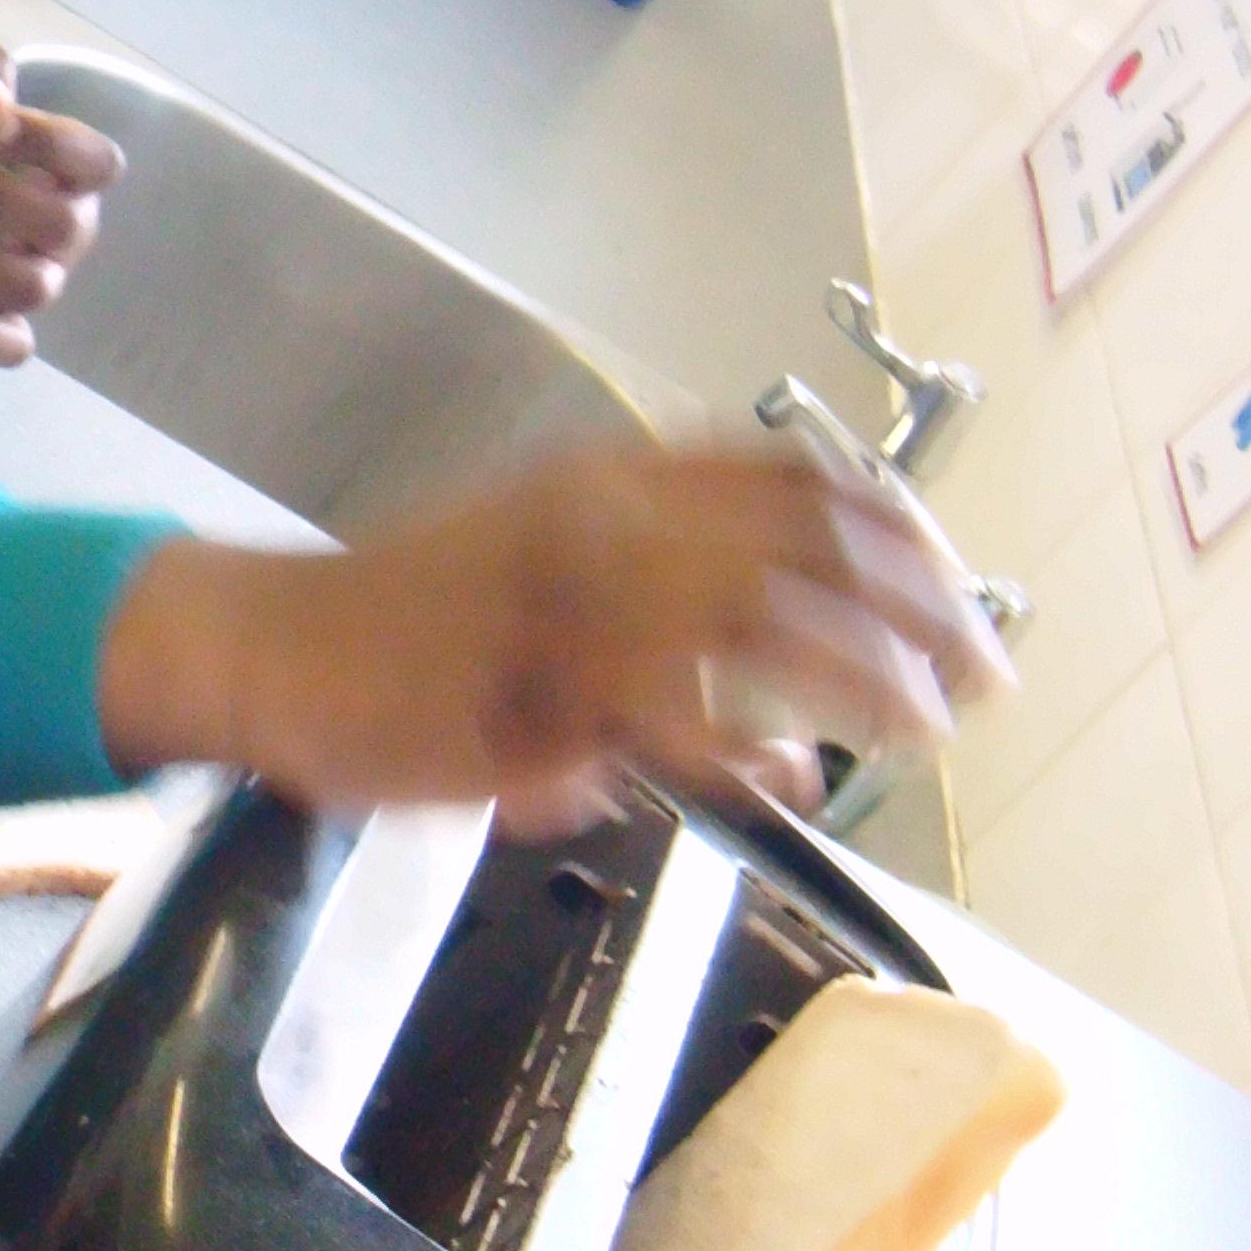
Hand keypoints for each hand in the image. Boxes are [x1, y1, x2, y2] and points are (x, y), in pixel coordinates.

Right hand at [98, 442, 1012, 833]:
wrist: (267, 646)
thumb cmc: (396, 618)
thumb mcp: (532, 561)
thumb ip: (646, 607)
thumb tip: (763, 716)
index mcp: (609, 479)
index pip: (792, 475)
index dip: (893, 524)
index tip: (951, 581)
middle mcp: (605, 520)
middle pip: (810, 539)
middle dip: (919, 603)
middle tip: (983, 668)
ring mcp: (576, 602)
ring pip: (769, 617)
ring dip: (867, 672)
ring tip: (926, 720)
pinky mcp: (540, 693)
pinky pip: (681, 718)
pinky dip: (751, 749)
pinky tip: (788, 775)